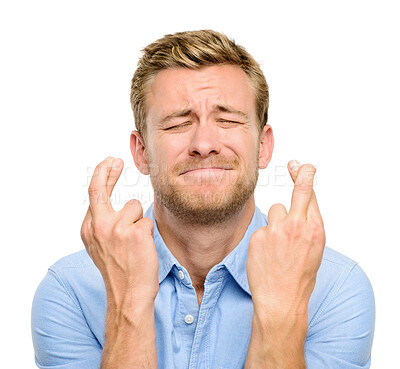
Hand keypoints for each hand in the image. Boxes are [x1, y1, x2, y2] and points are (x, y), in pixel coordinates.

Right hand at [81, 156, 158, 310]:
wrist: (128, 294)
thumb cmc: (119, 270)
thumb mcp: (100, 247)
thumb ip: (102, 224)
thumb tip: (112, 203)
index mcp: (88, 229)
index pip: (93, 194)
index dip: (103, 176)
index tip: (110, 164)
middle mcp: (98, 226)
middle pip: (100, 188)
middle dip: (107, 170)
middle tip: (116, 160)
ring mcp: (116, 228)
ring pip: (135, 207)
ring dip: (139, 220)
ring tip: (135, 243)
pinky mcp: (135, 232)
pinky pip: (147, 220)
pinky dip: (148, 232)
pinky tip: (143, 248)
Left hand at [247, 160, 325, 319]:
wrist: (281, 300)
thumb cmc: (300, 277)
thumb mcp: (314, 250)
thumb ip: (309, 226)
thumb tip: (301, 206)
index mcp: (315, 230)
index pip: (312, 196)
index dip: (306, 178)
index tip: (303, 166)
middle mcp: (297, 226)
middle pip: (299, 191)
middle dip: (300, 175)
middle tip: (295, 164)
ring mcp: (276, 230)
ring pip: (276, 211)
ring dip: (277, 222)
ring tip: (278, 245)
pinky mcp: (258, 236)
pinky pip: (263, 228)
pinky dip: (264, 238)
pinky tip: (267, 254)